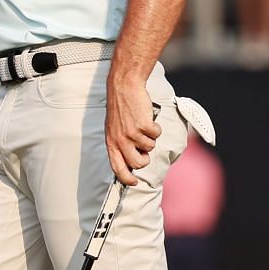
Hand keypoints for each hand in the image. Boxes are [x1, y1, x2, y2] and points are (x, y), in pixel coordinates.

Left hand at [104, 71, 160, 186]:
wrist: (124, 87)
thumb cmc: (119, 108)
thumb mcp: (113, 128)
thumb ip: (119, 144)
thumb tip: (130, 160)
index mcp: (111, 142)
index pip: (118, 168)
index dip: (126, 178)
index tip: (134, 182)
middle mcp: (121, 140)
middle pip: (138, 163)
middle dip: (144, 159)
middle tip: (144, 149)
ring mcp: (132, 134)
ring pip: (150, 147)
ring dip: (150, 138)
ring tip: (143, 125)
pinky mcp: (144, 125)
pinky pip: (157, 134)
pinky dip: (156, 127)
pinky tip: (148, 118)